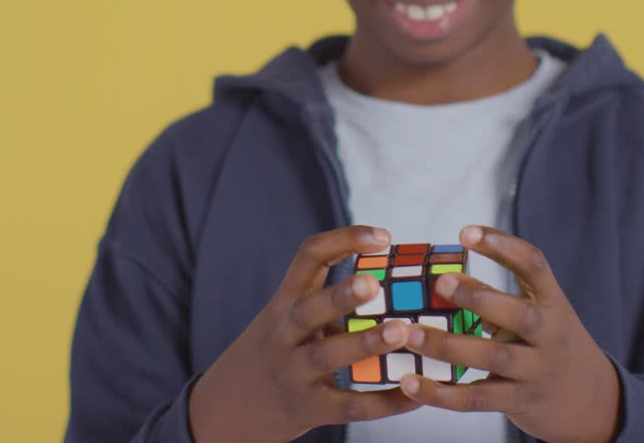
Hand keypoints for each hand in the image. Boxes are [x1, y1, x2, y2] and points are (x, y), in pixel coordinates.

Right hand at [188, 226, 421, 442]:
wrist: (230, 408)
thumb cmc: (274, 353)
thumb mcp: (285, 319)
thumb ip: (326, 302)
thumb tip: (393, 281)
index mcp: (285, 302)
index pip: (308, 258)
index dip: (344, 240)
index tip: (382, 235)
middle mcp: (284, 333)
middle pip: (309, 309)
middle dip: (341, 295)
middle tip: (374, 284)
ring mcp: (293, 372)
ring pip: (326, 356)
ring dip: (364, 344)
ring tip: (401, 331)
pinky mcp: (307, 409)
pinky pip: (347, 405)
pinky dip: (383, 402)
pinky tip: (413, 395)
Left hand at [398, 226, 620, 442]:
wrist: (593, 402)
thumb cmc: (551, 345)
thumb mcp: (542, 316)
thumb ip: (502, 302)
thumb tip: (441, 285)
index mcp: (553, 303)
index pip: (534, 266)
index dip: (502, 246)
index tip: (466, 232)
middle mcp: (549, 335)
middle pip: (519, 315)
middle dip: (480, 298)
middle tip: (441, 283)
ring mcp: (536, 371)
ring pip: (493, 358)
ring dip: (448, 346)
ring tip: (410, 334)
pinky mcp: (519, 402)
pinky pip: (477, 398)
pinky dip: (442, 393)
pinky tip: (411, 383)